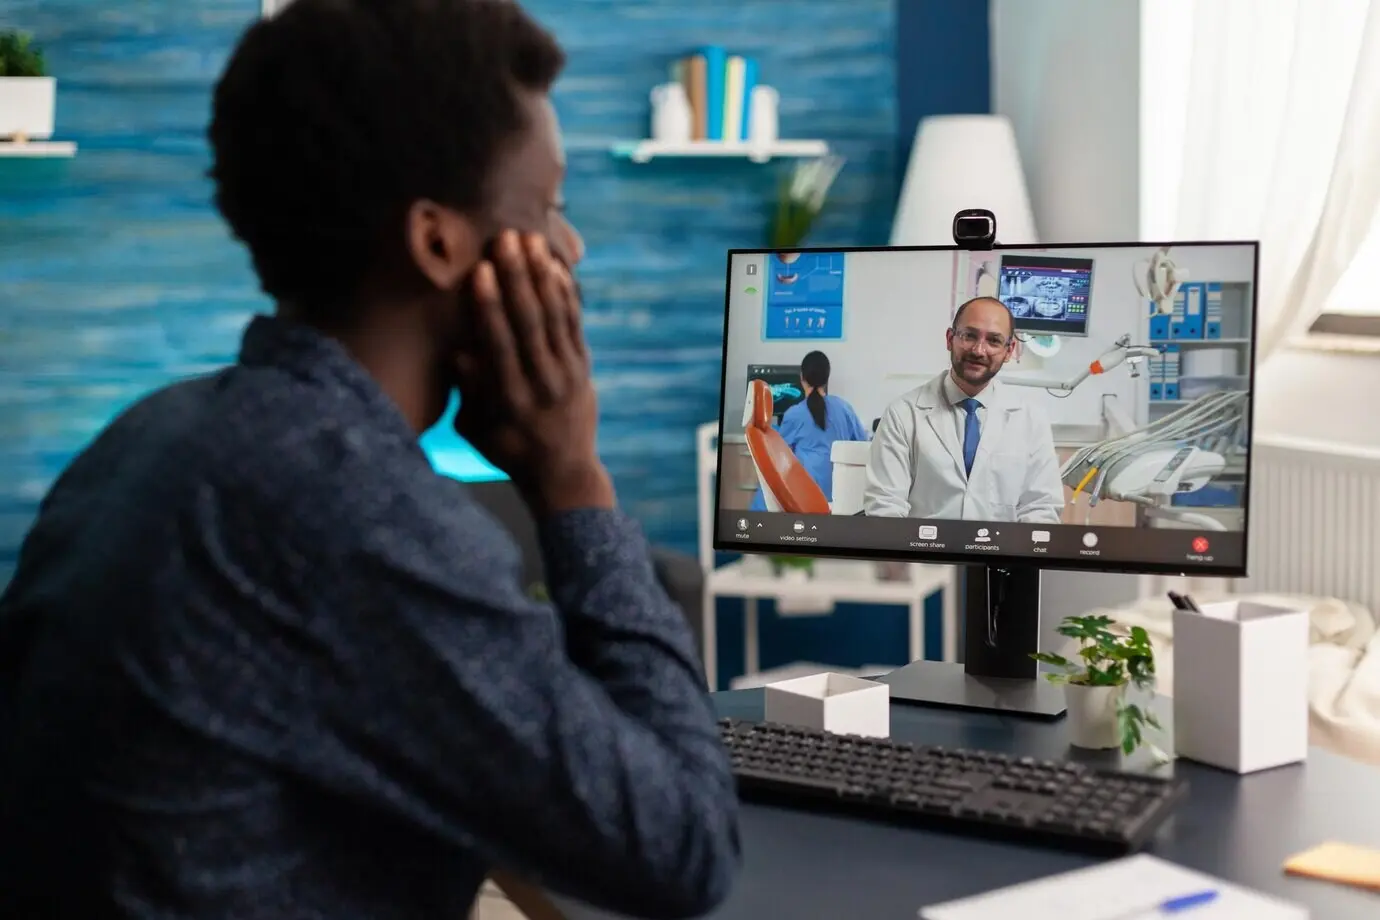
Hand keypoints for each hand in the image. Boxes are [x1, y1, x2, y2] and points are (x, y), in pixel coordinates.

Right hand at [454, 230, 612, 512]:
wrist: (564, 472)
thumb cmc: (507, 450)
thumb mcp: (477, 431)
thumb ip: (469, 393)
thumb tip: (458, 354)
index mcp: (511, 400)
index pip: (500, 345)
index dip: (490, 306)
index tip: (479, 272)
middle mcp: (543, 384)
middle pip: (530, 323)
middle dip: (517, 278)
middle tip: (505, 240)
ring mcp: (568, 374)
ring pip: (555, 318)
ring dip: (541, 276)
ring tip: (530, 240)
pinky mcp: (583, 367)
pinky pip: (575, 324)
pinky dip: (565, 295)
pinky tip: (555, 267)